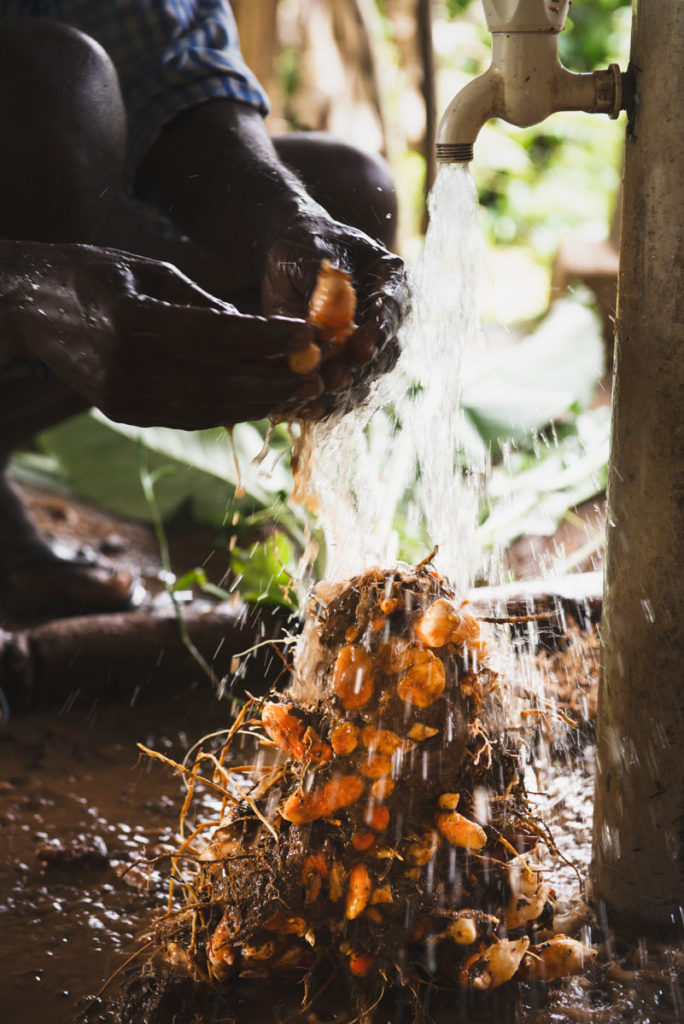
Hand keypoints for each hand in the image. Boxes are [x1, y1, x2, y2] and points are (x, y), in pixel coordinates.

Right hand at [2, 243, 322, 428]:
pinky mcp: (121, 412)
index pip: (218, 335)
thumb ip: (205, 304)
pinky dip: (225, 412)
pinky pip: (185, 417)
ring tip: (295, 394)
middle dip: (273, 382)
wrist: (28, 306)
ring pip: (205, 408)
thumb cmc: (93, 274)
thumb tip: (261, 332)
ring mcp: (121, 396)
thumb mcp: (151, 270)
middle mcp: (126, 365)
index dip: (268, 340)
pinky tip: (256, 403)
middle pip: (218, 382)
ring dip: (256, 404)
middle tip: (316, 377)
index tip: (307, 337)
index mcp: (132, 319)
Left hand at [261, 211, 408, 417]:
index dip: (380, 331)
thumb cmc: (304, 245)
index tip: (361, 345)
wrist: (289, 260)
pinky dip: (326, 405)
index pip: (395, 309)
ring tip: (316, 397)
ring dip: (343, 393)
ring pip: (367, 380)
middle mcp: (387, 318)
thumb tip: (326, 322)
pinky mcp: (346, 367)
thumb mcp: (309, 252)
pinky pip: (345, 394)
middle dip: (360, 369)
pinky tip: (304, 409)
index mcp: (391, 281)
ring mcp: (368, 346)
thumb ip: (321, 284)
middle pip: (386, 354)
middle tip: (334, 377)